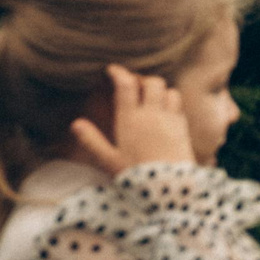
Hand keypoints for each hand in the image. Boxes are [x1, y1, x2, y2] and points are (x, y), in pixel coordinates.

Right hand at [70, 64, 196, 175]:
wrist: (171, 189)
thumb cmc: (137, 177)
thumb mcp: (109, 161)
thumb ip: (92, 141)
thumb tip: (76, 124)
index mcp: (130, 119)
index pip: (125, 85)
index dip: (119, 73)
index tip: (112, 70)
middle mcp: (152, 115)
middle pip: (152, 82)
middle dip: (143, 79)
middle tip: (134, 86)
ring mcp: (170, 120)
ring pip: (169, 90)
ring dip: (160, 90)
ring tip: (151, 98)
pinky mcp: (184, 129)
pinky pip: (179, 106)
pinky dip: (172, 103)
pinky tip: (165, 112)